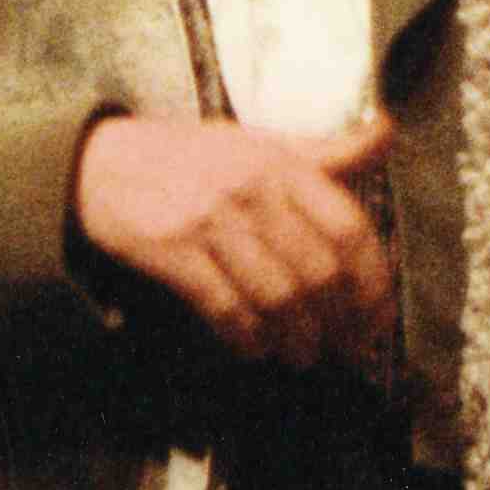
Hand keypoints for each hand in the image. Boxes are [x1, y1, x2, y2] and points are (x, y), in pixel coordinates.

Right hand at [70, 107, 397, 372]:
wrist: (101, 164)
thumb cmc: (188, 157)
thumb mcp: (258, 143)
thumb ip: (324, 152)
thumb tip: (388, 134)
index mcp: (281, 163)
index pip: (348, 227)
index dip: (373, 280)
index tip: (378, 313)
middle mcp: (251, 190)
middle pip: (318, 272)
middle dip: (340, 322)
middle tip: (346, 348)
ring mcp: (210, 221)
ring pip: (277, 296)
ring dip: (297, 338)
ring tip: (304, 355)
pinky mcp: (173, 251)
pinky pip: (225, 307)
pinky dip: (248, 337)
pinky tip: (256, 349)